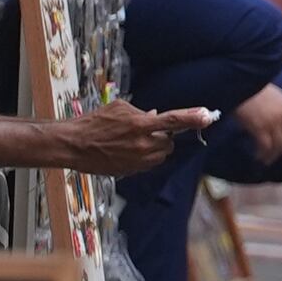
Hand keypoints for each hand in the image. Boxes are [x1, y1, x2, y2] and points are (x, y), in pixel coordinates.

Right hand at [55, 103, 208, 175]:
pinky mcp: (132, 171)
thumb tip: (156, 116)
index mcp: (139, 125)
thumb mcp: (118, 109)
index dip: (192, 118)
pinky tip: (128, 150)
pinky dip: (145, 157)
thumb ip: (141, 113)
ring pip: (161, 155)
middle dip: (165, 135)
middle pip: (170, 142)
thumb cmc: (93, 123)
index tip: (208, 116)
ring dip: (156, 147)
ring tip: (135, 140)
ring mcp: (137, 161)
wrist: (73, 145)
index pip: (173, 121)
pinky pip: (149, 164)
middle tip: (149, 130)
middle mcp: (142, 145)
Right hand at [232, 80, 281, 163]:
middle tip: (275, 155)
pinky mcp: (259, 127)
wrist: (241, 82)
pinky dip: (263, 154)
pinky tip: (258, 156)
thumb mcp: (276, 98)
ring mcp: (273, 122)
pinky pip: (265, 147)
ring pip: (278, 147)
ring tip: (265, 159)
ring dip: (272, 156)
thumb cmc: (255, 90)